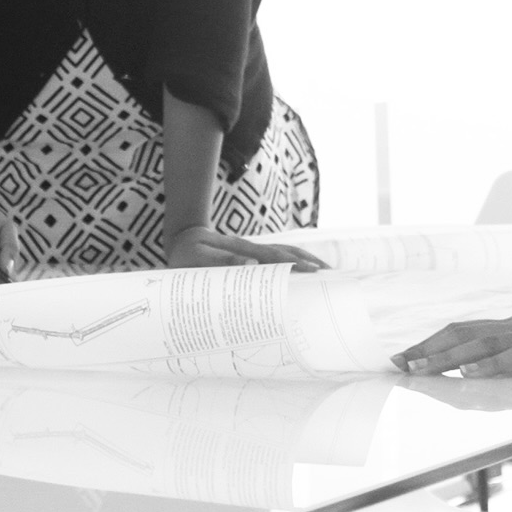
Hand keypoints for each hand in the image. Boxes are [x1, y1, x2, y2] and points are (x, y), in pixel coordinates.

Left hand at [165, 224, 323, 270]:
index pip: (272, 256)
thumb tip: (251, 263)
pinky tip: (303, 271)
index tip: (312, 270)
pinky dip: (293, 262)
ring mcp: (252, 250)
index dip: (292, 263)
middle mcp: (250, 247)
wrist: (182, 238)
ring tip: (326, 270)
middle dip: (308, 260)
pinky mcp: (251, 256)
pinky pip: (276, 258)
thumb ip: (221, 261)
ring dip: (304, 260)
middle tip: (330, 273)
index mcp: (240, 248)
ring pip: (283, 252)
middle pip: (285, 251)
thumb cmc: (187, 254)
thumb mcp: (197, 258)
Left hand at [393, 296, 511, 378]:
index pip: (468, 331)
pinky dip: (491, 365)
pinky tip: (471, 372)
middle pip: (463, 335)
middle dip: (427, 350)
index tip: (409, 353)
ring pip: (481, 345)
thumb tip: (510, 347)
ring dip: (446, 358)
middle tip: (397, 363)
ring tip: (418, 369)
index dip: (436, 342)